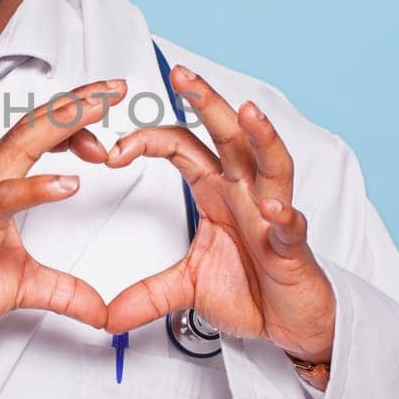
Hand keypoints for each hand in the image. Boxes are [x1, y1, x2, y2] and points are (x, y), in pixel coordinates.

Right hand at [0, 80, 125, 375]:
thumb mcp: (22, 287)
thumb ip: (64, 291)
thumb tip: (99, 309)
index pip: (37, 135)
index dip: (74, 117)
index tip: (109, 107)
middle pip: (34, 126)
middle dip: (77, 103)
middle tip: (115, 87)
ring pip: (21, 146)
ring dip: (63, 124)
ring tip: (99, 111)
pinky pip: (5, 199)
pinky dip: (38, 187)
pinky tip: (69, 183)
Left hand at [86, 67, 335, 364]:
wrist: (289, 324)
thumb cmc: (250, 291)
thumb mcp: (187, 290)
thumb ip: (145, 295)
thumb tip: (107, 315)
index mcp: (217, 192)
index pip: (182, 147)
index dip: (148, 140)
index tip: (113, 152)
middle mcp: (246, 193)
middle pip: (228, 135)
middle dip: (207, 102)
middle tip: (182, 75)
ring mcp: (272, 215)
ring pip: (272, 164)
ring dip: (261, 137)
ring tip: (247, 113)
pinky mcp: (292, 246)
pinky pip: (290, 224)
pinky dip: (282, 213)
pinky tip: (271, 206)